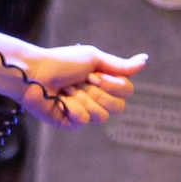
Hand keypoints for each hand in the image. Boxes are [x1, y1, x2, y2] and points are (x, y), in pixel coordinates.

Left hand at [15, 45, 144, 127]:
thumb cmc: (62, 62)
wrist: (35, 73)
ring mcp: (85, 112)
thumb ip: (119, 66)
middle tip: (81, 82)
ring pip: (101, 117)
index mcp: (105, 82)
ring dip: (83, 99)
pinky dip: (71, 108)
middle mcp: (97, 98)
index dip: (113, 85)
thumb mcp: (93, 59)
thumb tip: (145, 60)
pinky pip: (82, 121)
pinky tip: (59, 101)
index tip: (95, 75)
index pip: (127, 92)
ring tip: (67, 90)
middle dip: (98, 93)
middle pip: (118, 108)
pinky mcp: (71, 122)